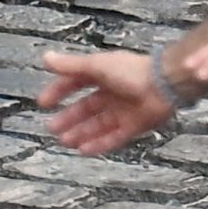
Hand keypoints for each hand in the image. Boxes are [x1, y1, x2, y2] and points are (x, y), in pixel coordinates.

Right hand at [33, 48, 179, 153]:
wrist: (163, 85)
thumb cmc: (131, 71)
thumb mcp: (96, 66)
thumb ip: (70, 65)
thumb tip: (45, 58)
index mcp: (102, 73)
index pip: (75, 82)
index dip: (59, 91)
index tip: (43, 103)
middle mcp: (112, 92)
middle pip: (86, 107)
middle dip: (69, 118)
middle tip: (52, 128)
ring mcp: (123, 110)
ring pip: (97, 124)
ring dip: (81, 133)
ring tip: (65, 141)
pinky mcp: (134, 126)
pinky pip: (113, 137)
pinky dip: (99, 144)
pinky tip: (83, 150)